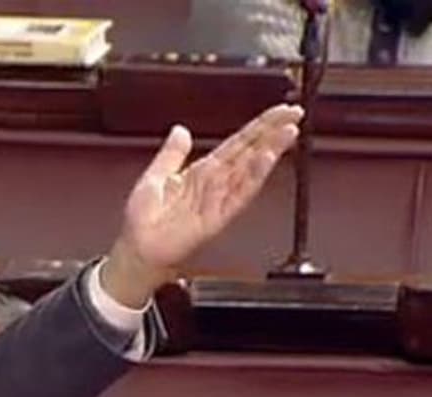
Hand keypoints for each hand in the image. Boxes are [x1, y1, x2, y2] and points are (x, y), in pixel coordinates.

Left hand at [102, 103, 304, 306]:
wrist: (137, 250)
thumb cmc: (143, 221)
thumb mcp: (154, 177)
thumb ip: (171, 154)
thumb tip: (180, 130)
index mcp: (201, 173)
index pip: (236, 144)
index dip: (258, 127)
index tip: (279, 112)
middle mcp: (214, 184)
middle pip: (249, 153)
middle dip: (272, 133)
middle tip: (294, 115)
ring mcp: (218, 200)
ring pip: (250, 171)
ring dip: (270, 151)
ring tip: (288, 132)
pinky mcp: (217, 217)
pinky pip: (239, 195)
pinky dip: (253, 178)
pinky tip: (266, 160)